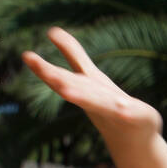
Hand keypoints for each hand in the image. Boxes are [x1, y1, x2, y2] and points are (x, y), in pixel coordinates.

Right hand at [21, 27, 161, 140]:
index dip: (63, 48)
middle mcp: (96, 96)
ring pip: (94, 101)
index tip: (49, 33)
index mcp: (88, 84)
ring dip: (80, 96)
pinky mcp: (136, 116)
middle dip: (52, 76)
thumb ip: (73, 55)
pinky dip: (124, 112)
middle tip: (30, 61)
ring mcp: (114, 107)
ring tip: (66, 91)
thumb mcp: (90, 76)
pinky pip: (128, 114)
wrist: (134, 137)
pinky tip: (123, 109)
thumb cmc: (110, 105)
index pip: (73, 63)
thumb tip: (52, 30)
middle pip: (71, 84)